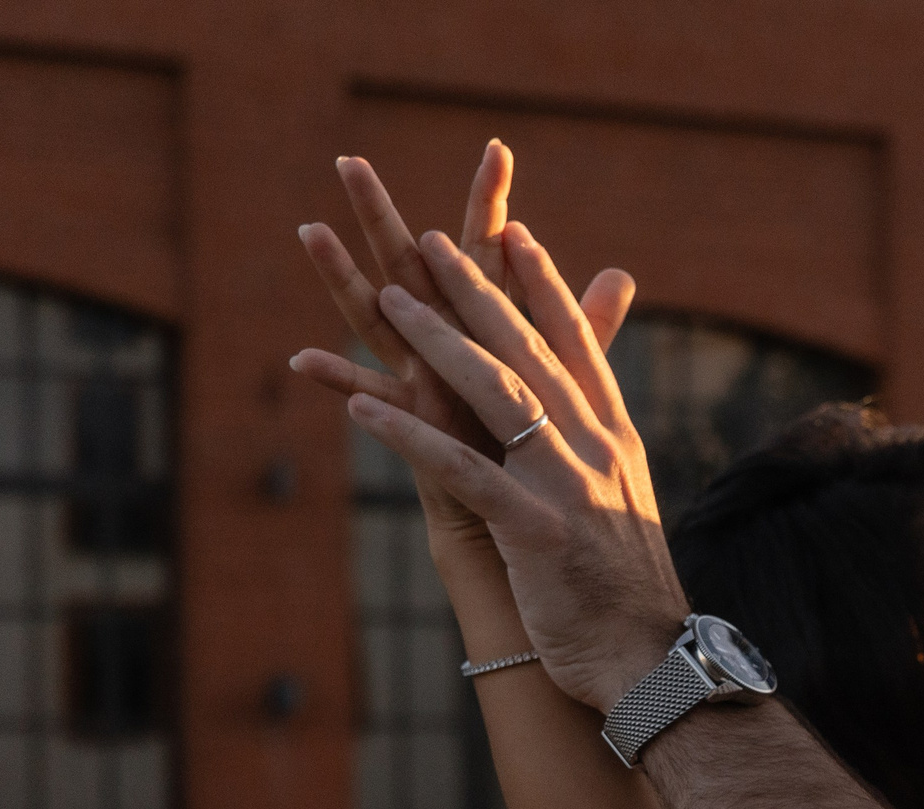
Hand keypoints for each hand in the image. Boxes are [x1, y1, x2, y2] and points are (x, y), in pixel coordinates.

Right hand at [290, 145, 634, 555]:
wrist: (534, 547)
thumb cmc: (547, 467)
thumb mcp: (574, 388)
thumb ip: (585, 328)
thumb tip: (618, 273)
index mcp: (494, 337)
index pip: (491, 258)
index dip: (493, 206)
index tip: (498, 146)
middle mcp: (453, 356)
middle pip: (419, 273)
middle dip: (388, 216)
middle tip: (351, 159)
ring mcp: (431, 390)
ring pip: (379, 325)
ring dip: (342, 279)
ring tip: (309, 228)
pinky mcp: (425, 435)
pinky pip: (380, 402)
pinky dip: (344, 383)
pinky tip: (305, 361)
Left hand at [348, 222, 688, 711]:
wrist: (655, 665)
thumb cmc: (630, 593)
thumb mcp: (626, 505)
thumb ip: (604, 451)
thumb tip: (600, 423)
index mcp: (617, 441)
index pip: (580, 347)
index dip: (545, 287)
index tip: (512, 234)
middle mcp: (597, 451)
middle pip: (534, 352)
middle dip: (481, 291)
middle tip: (433, 241)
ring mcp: (569, 488)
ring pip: (501, 394)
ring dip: (441, 341)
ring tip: (390, 298)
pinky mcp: (535, 532)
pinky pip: (463, 472)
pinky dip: (410, 437)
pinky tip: (360, 410)